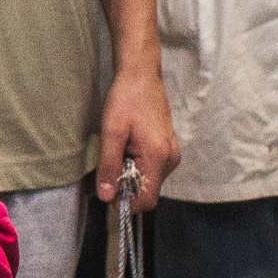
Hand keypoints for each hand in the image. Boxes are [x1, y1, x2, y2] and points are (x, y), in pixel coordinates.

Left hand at [96, 64, 180, 205]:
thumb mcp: (111, 132)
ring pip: (148, 181)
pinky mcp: (168, 149)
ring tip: (118, 149)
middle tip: (109, 161)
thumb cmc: (126, 99)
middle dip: (125, 185)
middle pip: (147, 191)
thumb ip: (109, 166)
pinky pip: (151, 169)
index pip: (146, 200)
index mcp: (159, 157)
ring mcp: (171, 155)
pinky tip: (126, 147)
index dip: (125, 202)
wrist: (141, 76)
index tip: (107, 189)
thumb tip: (106, 196)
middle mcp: (170, 160)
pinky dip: (135, 165)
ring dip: (129, 174)